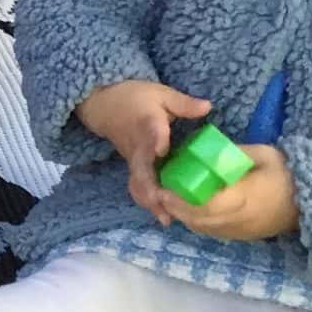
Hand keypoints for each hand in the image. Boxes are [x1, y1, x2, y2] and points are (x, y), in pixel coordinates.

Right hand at [75, 79, 212, 223]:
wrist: (104, 105)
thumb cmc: (135, 98)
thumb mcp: (160, 94)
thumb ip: (183, 104)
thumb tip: (207, 107)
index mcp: (146, 123)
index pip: (150, 132)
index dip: (156, 141)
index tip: (162, 150)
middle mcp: (138, 145)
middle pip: (141, 168)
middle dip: (150, 187)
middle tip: (163, 204)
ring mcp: (133, 159)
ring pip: (138, 182)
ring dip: (149, 200)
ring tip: (166, 218)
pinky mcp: (133, 167)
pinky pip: (138, 186)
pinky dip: (148, 201)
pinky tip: (163, 215)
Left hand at [169, 144, 299, 241]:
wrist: (311, 201)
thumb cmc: (288, 174)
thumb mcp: (264, 154)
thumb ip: (235, 154)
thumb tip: (208, 153)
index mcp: (246, 197)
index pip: (207, 204)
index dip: (183, 200)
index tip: (165, 188)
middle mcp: (239, 219)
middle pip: (199, 219)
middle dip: (176, 208)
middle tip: (159, 194)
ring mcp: (240, 232)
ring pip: (203, 228)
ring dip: (184, 216)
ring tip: (168, 200)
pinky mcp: (241, 237)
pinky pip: (212, 232)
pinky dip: (196, 221)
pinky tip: (187, 208)